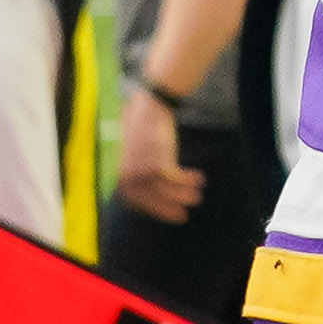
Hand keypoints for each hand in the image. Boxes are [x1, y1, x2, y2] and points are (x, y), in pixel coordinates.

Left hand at [117, 90, 204, 220]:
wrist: (148, 108)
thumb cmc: (143, 128)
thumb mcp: (135, 152)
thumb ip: (138, 168)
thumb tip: (150, 184)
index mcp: (122, 174)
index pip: (134, 200)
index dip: (152, 209)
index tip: (167, 213)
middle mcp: (130, 175)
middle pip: (150, 200)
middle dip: (167, 209)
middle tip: (184, 216)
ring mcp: (143, 170)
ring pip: (166, 191)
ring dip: (184, 195)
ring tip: (197, 196)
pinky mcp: (158, 162)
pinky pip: (176, 179)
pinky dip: (189, 180)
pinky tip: (200, 177)